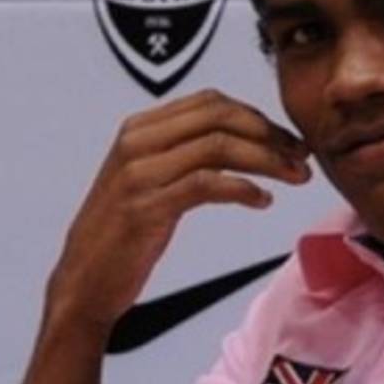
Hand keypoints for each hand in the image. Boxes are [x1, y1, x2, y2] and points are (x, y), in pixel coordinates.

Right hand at [43, 88, 309, 332]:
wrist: (83, 280)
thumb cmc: (126, 230)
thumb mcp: (152, 175)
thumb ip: (188, 149)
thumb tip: (251, 134)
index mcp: (141, 127)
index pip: (212, 102)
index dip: (257, 116)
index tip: (288, 137)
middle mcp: (137, 141)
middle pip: (220, 117)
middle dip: (270, 133)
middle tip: (301, 154)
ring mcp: (139, 173)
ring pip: (219, 146)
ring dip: (267, 160)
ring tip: (295, 177)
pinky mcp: (145, 206)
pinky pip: (208, 184)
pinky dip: (244, 188)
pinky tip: (262, 200)